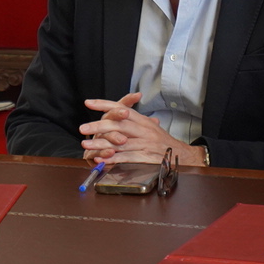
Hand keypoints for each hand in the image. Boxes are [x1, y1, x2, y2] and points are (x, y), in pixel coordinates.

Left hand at [78, 93, 204, 165]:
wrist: (181, 156)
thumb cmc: (162, 142)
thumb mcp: (150, 126)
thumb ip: (135, 120)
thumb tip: (120, 111)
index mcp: (143, 120)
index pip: (121, 108)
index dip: (104, 104)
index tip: (89, 103)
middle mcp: (144, 130)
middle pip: (118, 124)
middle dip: (98, 126)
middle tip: (83, 128)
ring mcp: (145, 144)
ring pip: (119, 143)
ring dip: (100, 144)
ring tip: (86, 145)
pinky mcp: (146, 158)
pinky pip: (126, 158)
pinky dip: (112, 159)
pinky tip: (101, 160)